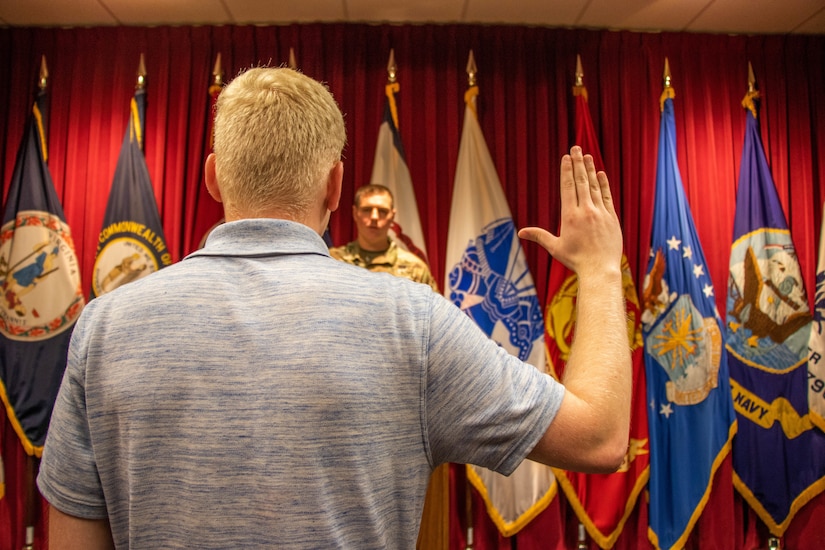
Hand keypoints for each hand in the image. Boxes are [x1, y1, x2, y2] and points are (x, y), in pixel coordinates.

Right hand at [518, 146, 622, 279]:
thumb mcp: (555, 247)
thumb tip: (520, 232)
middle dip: (578, 163)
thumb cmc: (576, 260)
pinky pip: (607, 197)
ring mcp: (601, 213)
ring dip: (590, 170)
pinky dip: (604, 184)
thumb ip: (539, 236)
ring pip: (595, 187)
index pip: (568, 188)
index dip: (567, 171)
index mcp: (570, 216)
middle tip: (576, 148)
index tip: (566, 158)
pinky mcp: (612, 218)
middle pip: (581, 182)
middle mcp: (586, 211)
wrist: (600, 270)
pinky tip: (601, 174)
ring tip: (587, 156)